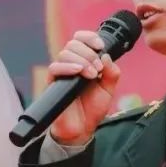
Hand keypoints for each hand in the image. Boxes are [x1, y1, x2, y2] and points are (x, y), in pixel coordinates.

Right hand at [46, 30, 121, 145]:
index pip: (81, 39)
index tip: (100, 45)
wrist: (82, 129)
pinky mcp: (53, 83)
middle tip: (98, 69)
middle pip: (73, 44)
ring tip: (91, 74)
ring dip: (81, 60)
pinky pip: (54, 68)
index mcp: (84, 61)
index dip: (89, 37)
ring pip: (64, 53)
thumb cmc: (93, 109)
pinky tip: (78, 72)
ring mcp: (61, 73)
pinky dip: (67, 67)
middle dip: (89, 53)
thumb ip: (112, 73)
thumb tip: (106, 56)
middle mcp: (71, 64)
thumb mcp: (109, 89)